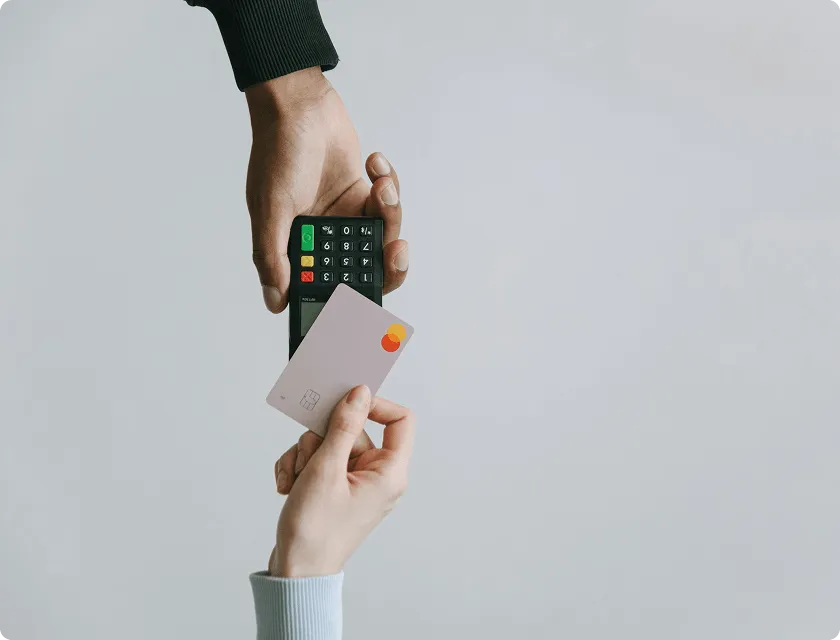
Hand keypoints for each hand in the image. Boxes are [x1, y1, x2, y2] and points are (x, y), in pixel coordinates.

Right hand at [245, 68, 408, 312]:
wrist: (300, 103)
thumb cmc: (278, 150)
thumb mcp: (271, 208)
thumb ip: (273, 256)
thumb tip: (275, 300)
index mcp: (296, 248)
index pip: (326, 289)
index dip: (351, 301)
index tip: (372, 301)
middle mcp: (322, 238)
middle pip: (366, 271)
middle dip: (387, 264)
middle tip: (395, 250)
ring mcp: (345, 217)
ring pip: (383, 236)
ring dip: (390, 212)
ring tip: (380, 186)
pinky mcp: (364, 196)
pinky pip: (389, 204)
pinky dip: (388, 185)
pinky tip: (373, 162)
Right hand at [268, 385, 414, 576]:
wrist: (295, 572)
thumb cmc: (315, 531)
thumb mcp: (326, 470)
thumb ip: (342, 427)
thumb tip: (360, 393)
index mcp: (389, 472)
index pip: (401, 420)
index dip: (375, 405)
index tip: (345, 402)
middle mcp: (378, 475)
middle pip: (353, 430)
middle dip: (321, 440)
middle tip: (308, 462)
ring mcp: (356, 482)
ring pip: (330, 443)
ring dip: (304, 456)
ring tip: (295, 482)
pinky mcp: (337, 487)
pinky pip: (319, 459)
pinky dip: (300, 468)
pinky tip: (288, 487)